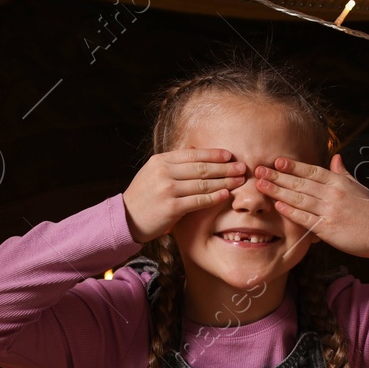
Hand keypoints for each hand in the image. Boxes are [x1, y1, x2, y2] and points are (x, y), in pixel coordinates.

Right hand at [122, 148, 247, 243]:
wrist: (126, 219)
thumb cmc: (143, 196)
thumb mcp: (153, 173)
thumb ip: (173, 162)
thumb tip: (194, 148)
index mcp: (160, 161)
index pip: (192, 154)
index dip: (213, 154)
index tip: (229, 155)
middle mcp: (164, 172)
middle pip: (201, 168)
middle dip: (224, 167)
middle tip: (242, 167)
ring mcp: (167, 190)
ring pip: (202, 184)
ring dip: (224, 181)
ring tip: (239, 181)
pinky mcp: (171, 208)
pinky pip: (198, 201)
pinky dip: (214, 197)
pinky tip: (225, 194)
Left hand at [254, 154, 368, 259]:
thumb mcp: (358, 187)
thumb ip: (343, 173)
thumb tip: (335, 157)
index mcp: (339, 182)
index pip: (312, 170)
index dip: (293, 165)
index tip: (277, 161)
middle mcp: (332, 193)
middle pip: (300, 182)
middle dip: (278, 176)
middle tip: (259, 170)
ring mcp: (329, 210)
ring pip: (299, 198)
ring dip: (278, 190)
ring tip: (261, 185)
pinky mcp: (328, 227)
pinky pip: (305, 217)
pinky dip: (291, 211)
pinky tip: (278, 205)